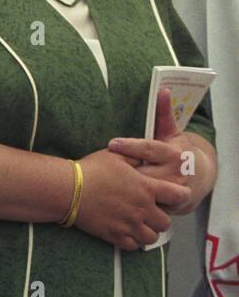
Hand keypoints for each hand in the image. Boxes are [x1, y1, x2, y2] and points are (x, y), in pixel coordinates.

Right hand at [72, 146, 187, 250]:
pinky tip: (125, 232)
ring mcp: (128, 224)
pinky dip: (132, 241)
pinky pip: (132, 246)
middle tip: (150, 212)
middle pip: (166, 222)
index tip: (178, 195)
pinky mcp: (114, 235)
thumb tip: (147, 157)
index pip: (178, 195)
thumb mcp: (116, 156)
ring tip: (138, 225)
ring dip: (147, 231)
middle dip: (160, 218)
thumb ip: (136, 157)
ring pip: (151, 237)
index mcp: (146, 188)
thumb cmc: (90, 169)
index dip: (182, 195)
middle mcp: (141, 209)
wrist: (67, 188)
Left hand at [107, 88, 214, 215]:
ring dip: (124, 190)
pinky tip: (110, 199)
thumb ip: (163, 113)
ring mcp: (172, 193)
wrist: (196, 178)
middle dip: (123, 171)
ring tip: (103, 184)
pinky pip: (146, 206)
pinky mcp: (168, 207)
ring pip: (144, 193)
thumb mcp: (171, 132)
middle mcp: (174, 174)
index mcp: (173, 153)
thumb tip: (162, 89)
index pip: (149, 148)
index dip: (130, 146)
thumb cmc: (175, 151)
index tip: (112, 144)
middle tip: (100, 167)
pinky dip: (130, 203)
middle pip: (142, 173)